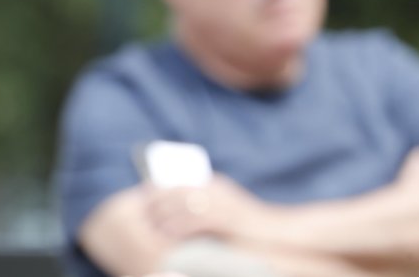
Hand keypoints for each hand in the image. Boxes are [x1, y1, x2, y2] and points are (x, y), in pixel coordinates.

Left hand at [144, 176, 272, 242]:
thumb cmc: (248, 228)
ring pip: (180, 204)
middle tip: (140, 217)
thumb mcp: (223, 212)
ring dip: (162, 216)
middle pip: (173, 191)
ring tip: (151, 228)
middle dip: (154, 204)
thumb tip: (172, 216)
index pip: (175, 183)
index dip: (156, 193)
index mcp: (212, 184)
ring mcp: (219, 201)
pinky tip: (167, 236)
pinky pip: (193, 220)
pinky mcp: (224, 217)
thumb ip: (202, 208)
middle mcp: (214, 188)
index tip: (142, 202)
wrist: (278, 235)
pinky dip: (177, 227)